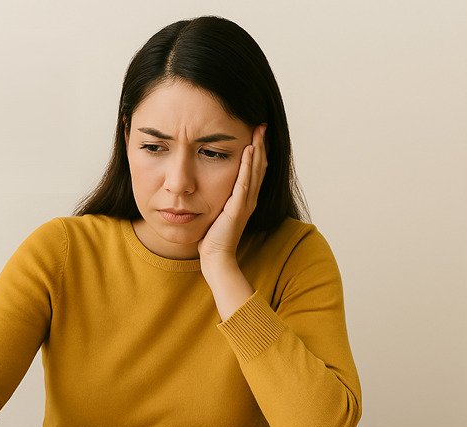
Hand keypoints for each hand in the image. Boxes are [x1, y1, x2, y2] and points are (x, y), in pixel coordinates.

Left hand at [198, 123, 267, 264]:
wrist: (216, 257)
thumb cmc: (213, 238)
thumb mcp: (217, 211)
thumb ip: (219, 198)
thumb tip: (208, 185)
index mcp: (245, 199)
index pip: (254, 170)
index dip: (257, 151)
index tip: (256, 133)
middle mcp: (249, 198)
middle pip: (259, 166)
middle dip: (261, 144)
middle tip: (262, 125)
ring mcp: (246, 203)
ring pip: (255, 170)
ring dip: (258, 149)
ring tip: (259, 130)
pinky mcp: (238, 208)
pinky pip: (244, 182)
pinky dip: (248, 165)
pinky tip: (249, 150)